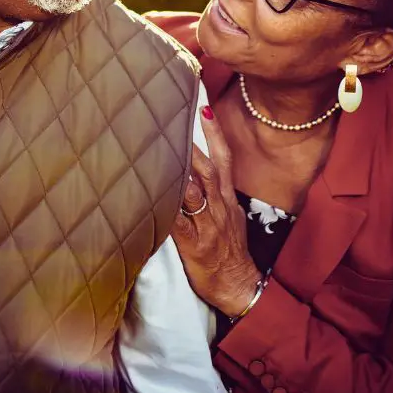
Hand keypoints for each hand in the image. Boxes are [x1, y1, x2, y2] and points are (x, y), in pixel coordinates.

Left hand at [173, 105, 260, 316]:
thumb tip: (198, 167)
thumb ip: (215, 190)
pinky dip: (166, 208)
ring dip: (178, 169)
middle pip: (206, 167)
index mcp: (226, 196)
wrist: (239, 285)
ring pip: (193, 190)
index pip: (223, 157)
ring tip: (160, 147)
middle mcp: (218, 204)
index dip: (214, 133)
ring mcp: (206, 223)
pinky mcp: (193, 243)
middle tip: (174, 116)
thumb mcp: (230, 214)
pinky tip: (153, 195)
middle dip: (191, 143)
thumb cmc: (230, 249)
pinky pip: (178, 222)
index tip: (203, 108)